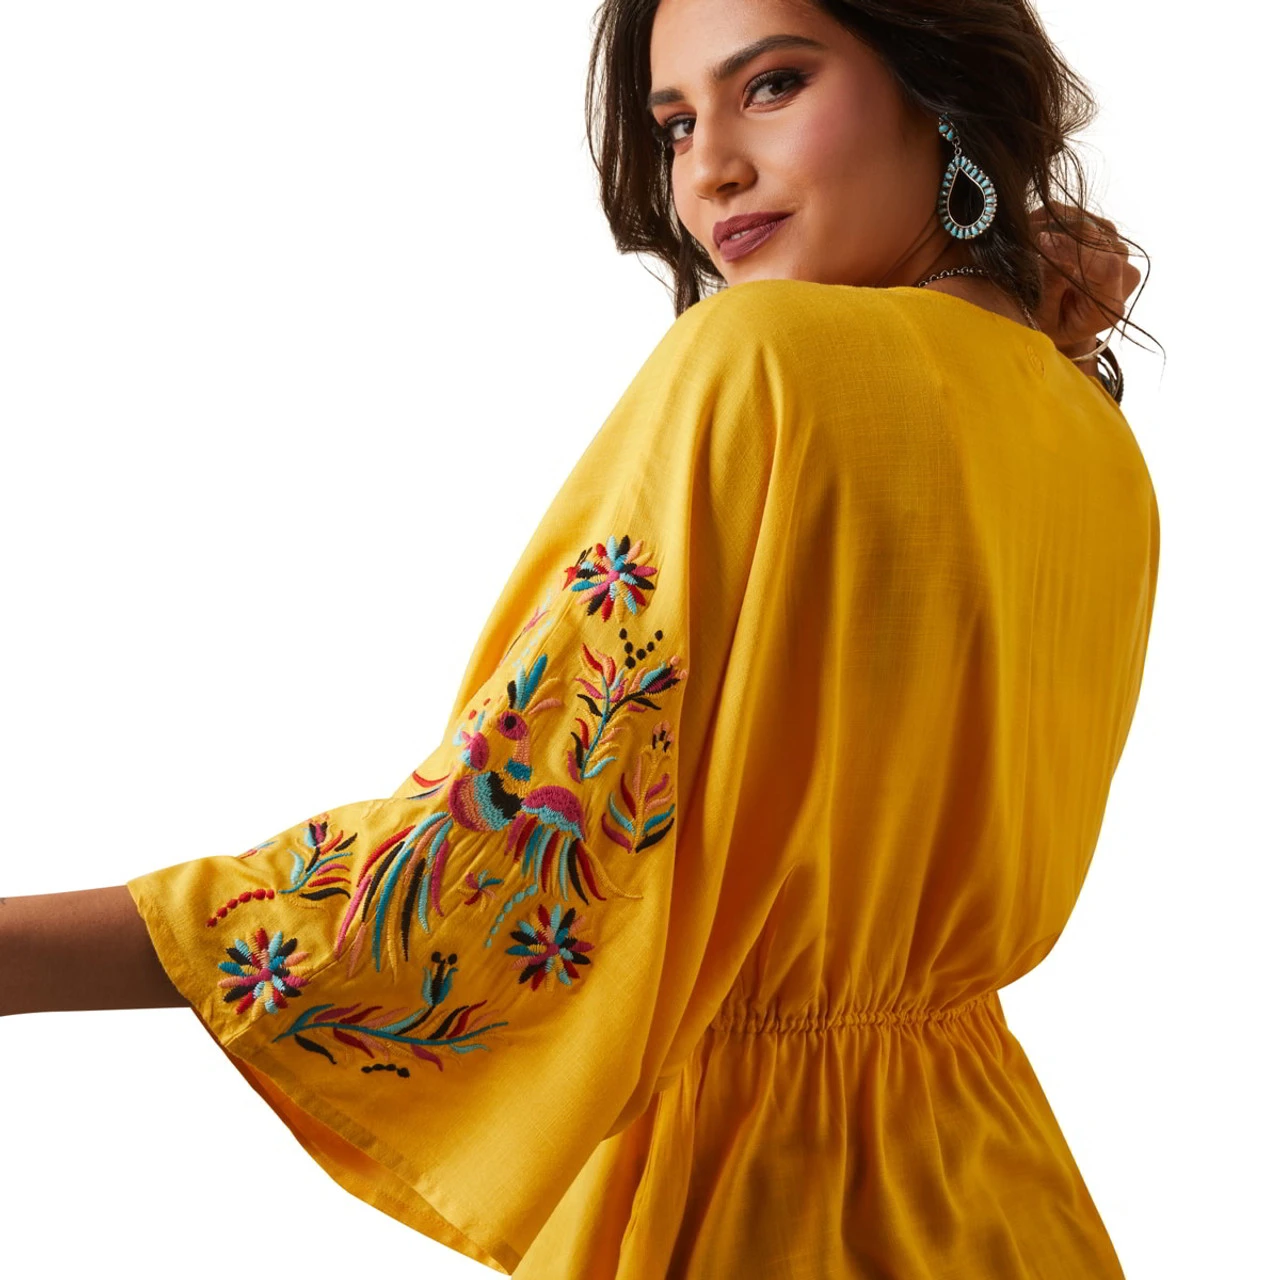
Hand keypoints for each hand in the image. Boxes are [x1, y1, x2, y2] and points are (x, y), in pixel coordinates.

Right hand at [1029, 203, 1141, 360]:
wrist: (1071, 321)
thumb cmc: (1054, 326)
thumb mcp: (1045, 320)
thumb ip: (1050, 292)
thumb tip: (1049, 256)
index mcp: (1111, 302)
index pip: (1106, 267)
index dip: (1073, 250)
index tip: (1040, 241)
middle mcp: (1125, 272)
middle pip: (1095, 239)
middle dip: (1056, 233)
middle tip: (1022, 232)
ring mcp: (1119, 251)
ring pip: (1088, 223)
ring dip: (1054, 222)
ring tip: (1026, 230)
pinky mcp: (1109, 235)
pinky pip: (1084, 216)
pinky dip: (1058, 218)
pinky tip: (1037, 226)